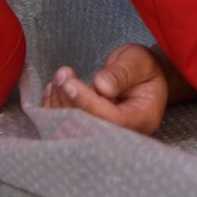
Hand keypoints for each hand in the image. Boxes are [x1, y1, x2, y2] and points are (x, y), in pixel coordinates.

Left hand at [41, 43, 168, 133]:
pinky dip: (55, 108)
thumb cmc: (143, 68)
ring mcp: (105, 135)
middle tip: (62, 75)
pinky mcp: (89, 130)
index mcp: (142, 118)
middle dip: (70, 101)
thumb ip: (122, 73)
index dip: (87, 103)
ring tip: (60, 76)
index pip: (111, 118)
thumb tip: (101, 86)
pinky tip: (53, 90)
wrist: (142, 78)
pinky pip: (67, 126)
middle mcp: (124, 133)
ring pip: (74, 129)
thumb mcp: (137, 62)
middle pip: (90, 127)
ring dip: (60, 103)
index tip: (70, 83)